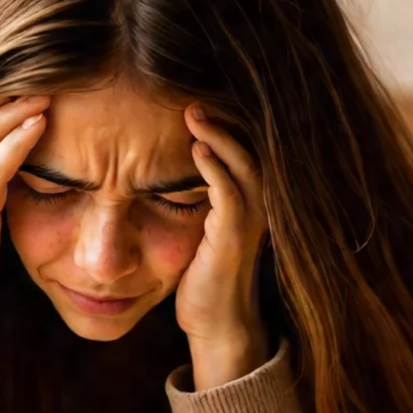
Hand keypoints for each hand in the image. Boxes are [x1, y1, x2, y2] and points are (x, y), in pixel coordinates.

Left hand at [176, 104, 269, 389]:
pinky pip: (230, 193)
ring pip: (243, 163)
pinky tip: (197, 149)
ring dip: (219, 134)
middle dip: (224, 117)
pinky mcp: (234, 236)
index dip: (222, 120)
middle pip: (250, 145)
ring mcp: (249, 219)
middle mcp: (255, 203)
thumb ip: (188, 195)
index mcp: (245, 197)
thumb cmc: (200, 274)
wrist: (216, 320)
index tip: (191, 95)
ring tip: (194, 111)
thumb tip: (157, 168)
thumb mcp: (195, 227)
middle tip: (192, 92)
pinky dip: (216, 168)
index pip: (241, 145)